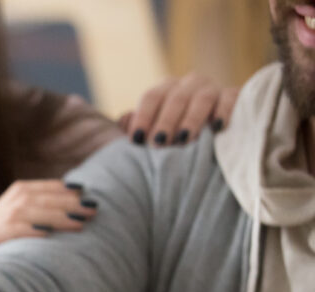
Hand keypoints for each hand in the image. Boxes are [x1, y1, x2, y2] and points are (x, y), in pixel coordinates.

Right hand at [0, 180, 94, 260]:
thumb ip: (18, 254)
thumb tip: (54, 247)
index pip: (19, 192)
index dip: (50, 188)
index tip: (80, 190)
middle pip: (22, 196)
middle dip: (60, 198)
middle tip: (92, 206)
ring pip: (18, 209)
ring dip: (54, 213)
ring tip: (81, 221)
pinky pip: (4, 231)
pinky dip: (28, 229)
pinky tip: (49, 234)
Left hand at [120, 72, 238, 145]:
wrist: (215, 131)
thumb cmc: (175, 134)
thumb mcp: (155, 128)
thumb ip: (137, 125)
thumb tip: (123, 122)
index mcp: (166, 89)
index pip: (151, 97)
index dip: (143, 117)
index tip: (137, 139)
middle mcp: (189, 84)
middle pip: (175, 98)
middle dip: (166, 121)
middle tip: (159, 143)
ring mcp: (213, 88)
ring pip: (201, 98)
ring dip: (191, 119)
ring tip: (184, 139)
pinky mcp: (234, 96)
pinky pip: (230, 99)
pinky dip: (224, 111)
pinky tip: (217, 127)